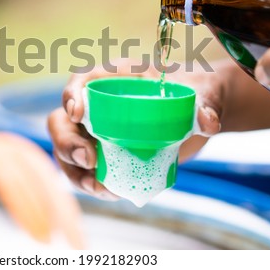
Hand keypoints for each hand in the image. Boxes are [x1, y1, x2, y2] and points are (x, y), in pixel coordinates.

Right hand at [47, 58, 226, 198]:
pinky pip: (85, 171)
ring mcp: (97, 131)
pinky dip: (91, 184)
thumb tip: (207, 122)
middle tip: (89, 160)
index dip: (71, 94)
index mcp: (115, 78)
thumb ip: (207, 105)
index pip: (80, 80)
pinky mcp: (105, 154)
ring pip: (67, 150)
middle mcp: (98, 105)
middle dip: (66, 142)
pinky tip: (110, 192)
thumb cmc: (196, 93)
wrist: (199, 113)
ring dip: (75, 172)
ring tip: (98, 187)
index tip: (78, 114)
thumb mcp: (205, 94)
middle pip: (62, 121)